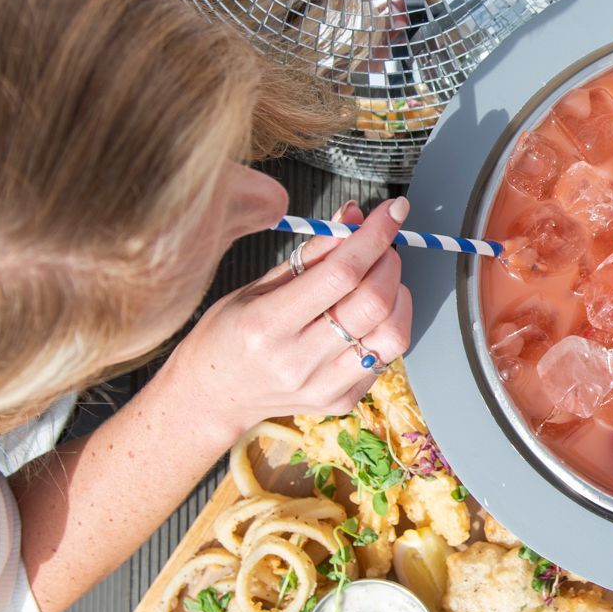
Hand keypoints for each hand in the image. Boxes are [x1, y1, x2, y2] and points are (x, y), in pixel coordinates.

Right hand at [161, 199, 414, 444]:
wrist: (215, 394)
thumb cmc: (229, 333)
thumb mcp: (257, 285)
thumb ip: (310, 254)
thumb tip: (351, 217)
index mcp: (267, 324)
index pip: (340, 274)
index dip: (374, 236)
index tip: (392, 210)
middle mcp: (296, 360)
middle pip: (373, 303)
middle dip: (389, 261)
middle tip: (380, 246)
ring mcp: (322, 386)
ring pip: (392, 334)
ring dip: (397, 295)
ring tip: (378, 280)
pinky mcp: (341, 400)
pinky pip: (388, 356)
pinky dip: (390, 324)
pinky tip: (370, 313)